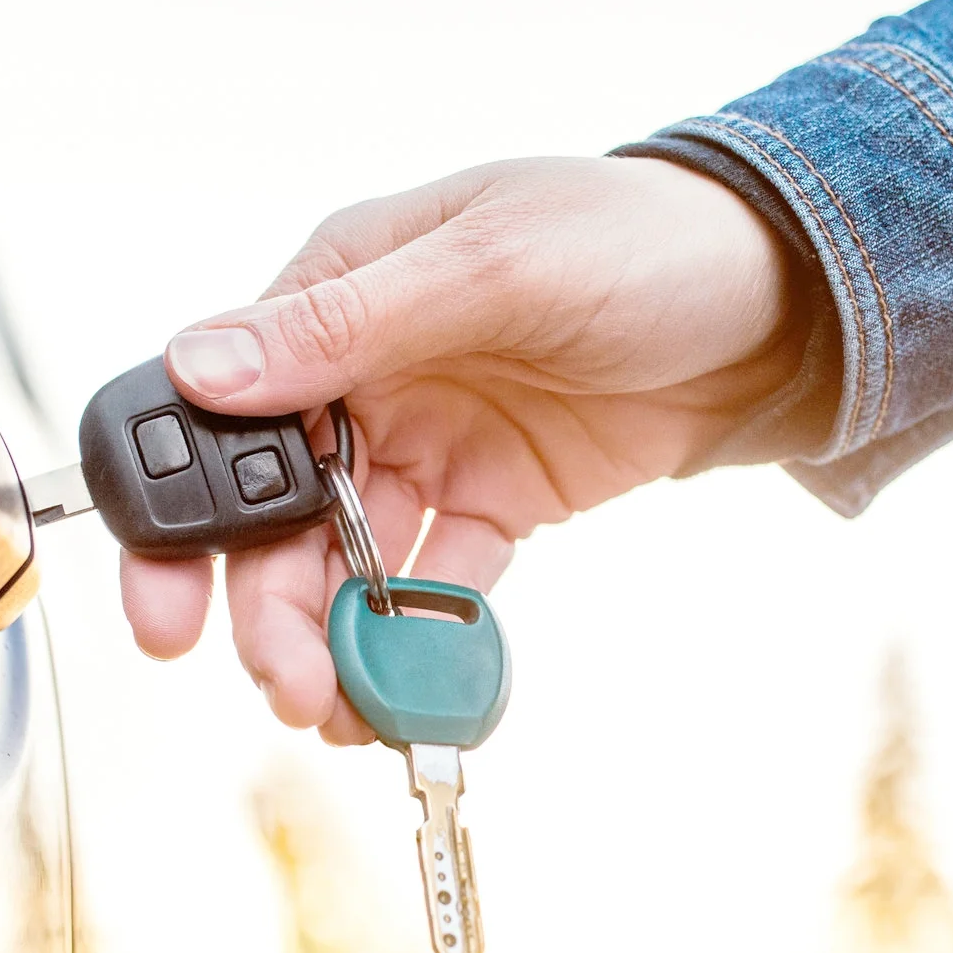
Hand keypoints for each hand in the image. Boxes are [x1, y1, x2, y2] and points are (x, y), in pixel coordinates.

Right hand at [117, 156, 801, 742]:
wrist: (785, 296)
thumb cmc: (638, 238)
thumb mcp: (492, 265)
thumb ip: (347, 324)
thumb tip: (203, 366)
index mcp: (337, 291)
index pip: (218, 410)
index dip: (180, 517)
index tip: (167, 613)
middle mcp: (367, 373)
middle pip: (273, 511)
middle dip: (265, 608)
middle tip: (286, 686)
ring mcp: (429, 442)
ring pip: (345, 562)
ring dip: (335, 640)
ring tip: (343, 714)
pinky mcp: (495, 501)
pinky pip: (437, 585)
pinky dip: (421, 641)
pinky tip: (413, 694)